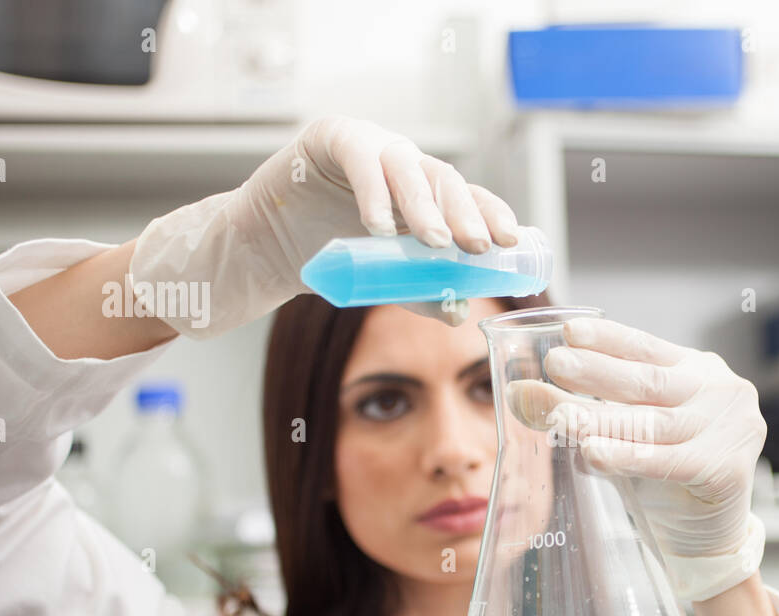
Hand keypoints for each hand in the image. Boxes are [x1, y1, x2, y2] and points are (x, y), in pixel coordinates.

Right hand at [129, 116, 519, 336]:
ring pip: (408, 168)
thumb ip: (418, 290)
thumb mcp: (383, 276)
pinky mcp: (332, 138)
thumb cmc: (332, 251)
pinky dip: (373, 193)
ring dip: (424, 207)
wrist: (268, 242)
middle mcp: (404, 162)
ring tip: (434, 243)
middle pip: (445, 179)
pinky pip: (359, 159)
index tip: (510, 242)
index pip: (469, 196)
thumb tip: (457, 313)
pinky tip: (380, 227)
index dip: (492, 214)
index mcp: (425, 190)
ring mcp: (370, 146)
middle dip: (465, 213)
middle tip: (477, 246)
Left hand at [507, 315, 767, 601]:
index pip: (646, 348)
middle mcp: (720, 390)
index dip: (607, 339)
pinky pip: (667, 461)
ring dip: (602, 419)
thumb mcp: (622, 436)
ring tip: (562, 416)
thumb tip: (519, 393)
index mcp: (697, 371)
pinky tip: (593, 454)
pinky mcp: (729, 468)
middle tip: (555, 362)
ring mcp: (731, 427)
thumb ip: (583, 412)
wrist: (707, 538)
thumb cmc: (664, 479)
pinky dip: (627, 457)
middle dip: (596, 372)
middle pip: (647, 381)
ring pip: (653, 422)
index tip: (568, 332)